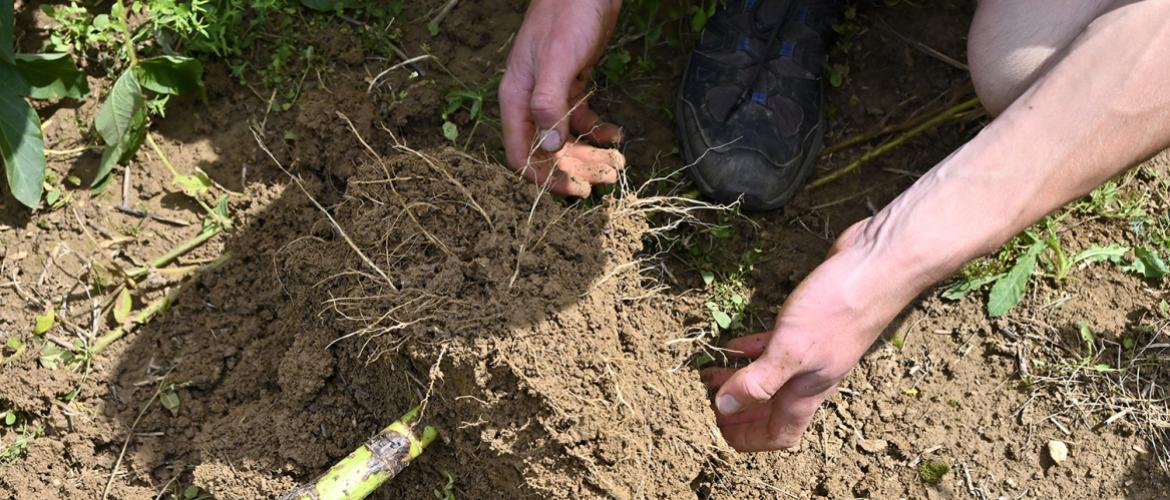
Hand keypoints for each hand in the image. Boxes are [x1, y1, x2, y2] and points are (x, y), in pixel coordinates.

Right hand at [499, 0, 624, 196]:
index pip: (521, 153)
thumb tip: (549, 147)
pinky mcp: (572, 84)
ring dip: (590, 154)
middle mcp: (530, 101)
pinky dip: (598, 131)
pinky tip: (616, 133)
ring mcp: (552, 94)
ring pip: (566, 138)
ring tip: (617, 162)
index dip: (546, 177)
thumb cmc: (567, 15)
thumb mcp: (557, 58)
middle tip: (606, 179)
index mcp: (517, 99)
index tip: (576, 189)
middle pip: (548, 151)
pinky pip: (581, 119)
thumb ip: (549, 102)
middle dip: (576, 169)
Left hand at [703, 221, 919, 450]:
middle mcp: (809, 376)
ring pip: (770, 376)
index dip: (750, 440)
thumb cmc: (837, 310)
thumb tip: (725, 408)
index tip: (722, 434)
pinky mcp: (808, 322)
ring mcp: (810, 349)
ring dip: (741, 379)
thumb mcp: (791, 350)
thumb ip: (759, 381)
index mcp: (807, 392)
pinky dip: (752, 350)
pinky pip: (774, 346)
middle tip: (709, 406)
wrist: (877, 266)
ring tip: (711, 375)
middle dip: (740, 412)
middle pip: (771, 409)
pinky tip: (734, 344)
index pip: (780, 433)